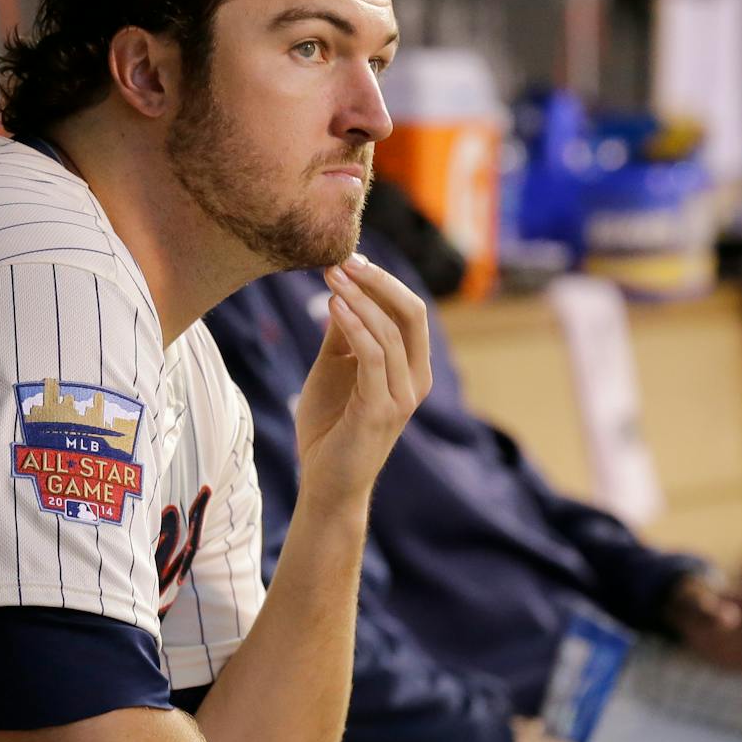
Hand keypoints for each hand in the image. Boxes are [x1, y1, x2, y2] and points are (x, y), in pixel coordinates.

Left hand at [293, 256, 432, 512]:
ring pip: (390, 330)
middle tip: (342, 259)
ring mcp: (403, 396)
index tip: (348, 258)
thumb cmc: (329, 427)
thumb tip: (342, 289)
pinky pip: (373, 356)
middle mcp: (416, 380)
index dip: (382, 281)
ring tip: (330, 277)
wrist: (324, 483)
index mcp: (412, 368)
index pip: (410, 311)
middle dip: (377, 281)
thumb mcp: (335, 368)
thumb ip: (345, 333)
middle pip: (411, 313)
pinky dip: (354, 325)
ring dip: (359, 298)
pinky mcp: (381, 409)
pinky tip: (332, 306)